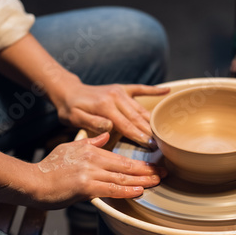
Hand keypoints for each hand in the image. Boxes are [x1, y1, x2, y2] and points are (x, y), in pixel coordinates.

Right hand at [32, 132, 164, 208]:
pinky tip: (139, 191)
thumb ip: (91, 142)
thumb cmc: (49, 167)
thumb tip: (107, 134)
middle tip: (165, 173)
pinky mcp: (85, 188)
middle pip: (126, 167)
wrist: (33, 182)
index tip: (155, 166)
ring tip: (158, 182)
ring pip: (122, 178)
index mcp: (92, 150)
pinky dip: (126, 191)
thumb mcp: (70, 148)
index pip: (122, 157)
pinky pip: (110, 190)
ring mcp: (90, 174)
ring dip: (142, 181)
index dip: (141, 163)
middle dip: (148, 171)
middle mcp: (94, 160)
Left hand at [53, 80, 169, 147]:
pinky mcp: (122, 88)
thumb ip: (92, 123)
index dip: (140, 136)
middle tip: (162, 143)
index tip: (152, 145)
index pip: (127, 125)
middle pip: (137, 117)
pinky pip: (140, 89)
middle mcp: (115, 97)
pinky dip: (154, 90)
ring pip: (141, 108)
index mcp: (105, 106)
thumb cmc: (70, 109)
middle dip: (150, 131)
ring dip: (153, 119)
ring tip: (164, 130)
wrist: (68, 91)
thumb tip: (109, 127)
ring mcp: (120, 91)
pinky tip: (167, 91)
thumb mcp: (75, 119)